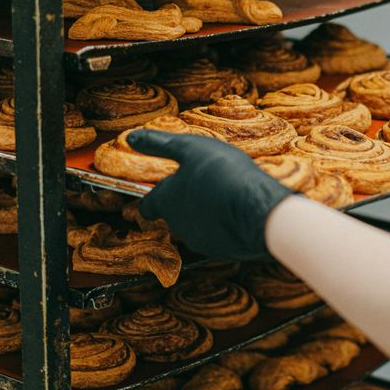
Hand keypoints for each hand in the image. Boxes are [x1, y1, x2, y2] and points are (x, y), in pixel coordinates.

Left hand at [126, 131, 293, 259]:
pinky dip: (224, 226)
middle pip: (174, 215)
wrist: (259, 211)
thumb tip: (131, 138)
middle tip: (203, 185)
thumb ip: (159, 144)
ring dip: (205, 214)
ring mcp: (201, 241)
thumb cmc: (222, 174)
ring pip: (197, 226)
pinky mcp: (223, 251)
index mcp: (167, 201)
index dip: (151, 198)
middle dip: (184, 202)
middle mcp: (178, 225)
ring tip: (225, 196)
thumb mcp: (190, 148)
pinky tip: (239, 211)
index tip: (157, 193)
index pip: (148, 205)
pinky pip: (219, 236)